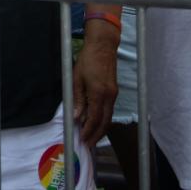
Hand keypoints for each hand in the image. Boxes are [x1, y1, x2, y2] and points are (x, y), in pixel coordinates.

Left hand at [72, 29, 118, 144]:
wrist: (103, 46)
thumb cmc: (87, 60)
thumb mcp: (76, 79)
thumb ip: (78, 100)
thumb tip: (77, 117)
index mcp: (99, 93)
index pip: (95, 118)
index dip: (88, 131)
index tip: (82, 139)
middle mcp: (109, 96)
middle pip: (105, 122)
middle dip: (97, 135)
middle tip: (88, 144)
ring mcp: (113, 94)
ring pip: (109, 117)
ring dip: (100, 128)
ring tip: (91, 137)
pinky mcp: (114, 91)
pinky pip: (109, 110)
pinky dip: (103, 118)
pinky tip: (95, 122)